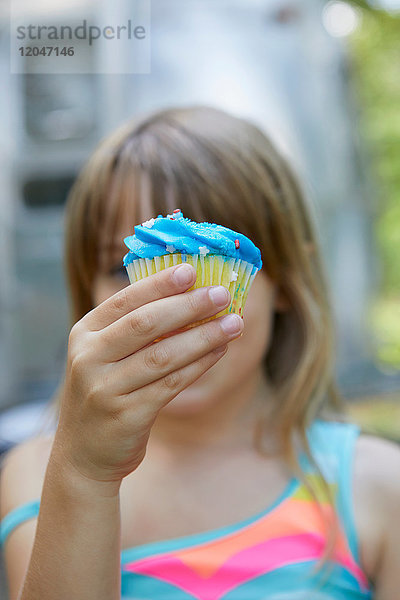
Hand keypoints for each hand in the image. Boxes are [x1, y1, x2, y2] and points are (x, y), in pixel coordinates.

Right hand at [52, 263, 242, 487]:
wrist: (83, 454)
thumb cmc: (104, 394)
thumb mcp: (104, 356)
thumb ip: (133, 329)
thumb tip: (187, 295)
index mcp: (84, 334)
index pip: (124, 300)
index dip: (159, 284)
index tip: (191, 270)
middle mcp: (89, 358)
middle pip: (145, 324)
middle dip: (188, 306)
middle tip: (221, 293)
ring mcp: (105, 389)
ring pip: (163, 355)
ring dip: (203, 336)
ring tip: (234, 323)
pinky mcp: (126, 416)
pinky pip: (171, 384)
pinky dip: (199, 365)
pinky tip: (220, 351)